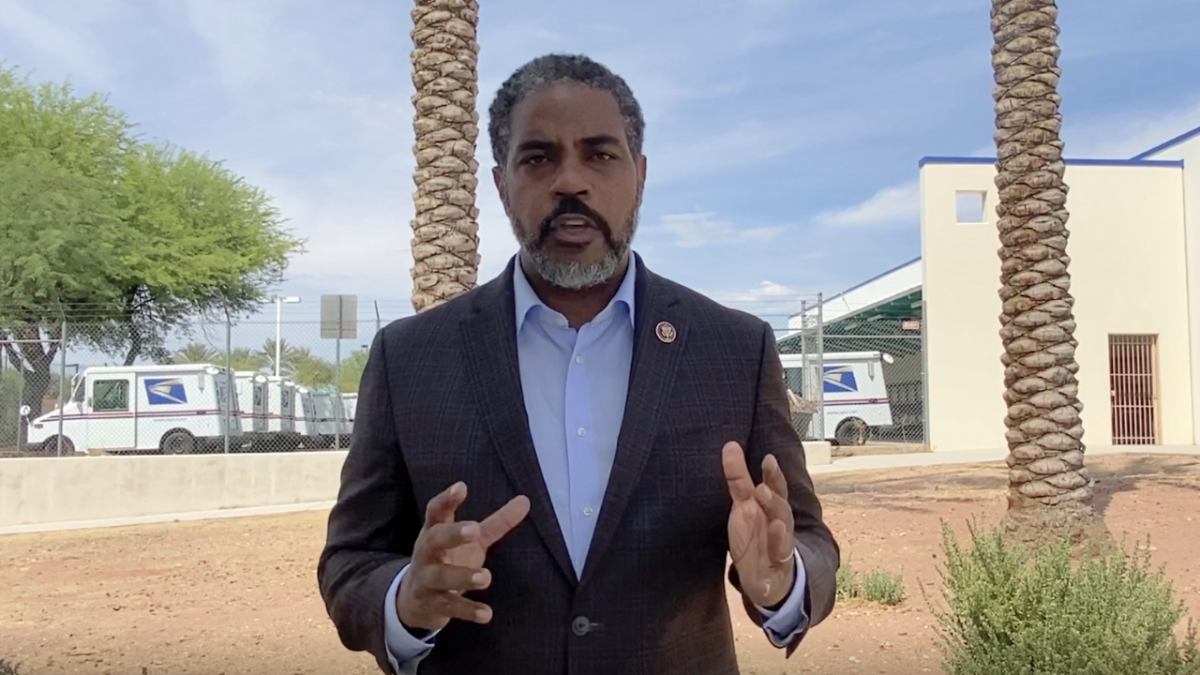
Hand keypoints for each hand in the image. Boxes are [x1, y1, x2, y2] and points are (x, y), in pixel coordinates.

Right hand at [397, 481, 530, 631]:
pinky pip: (450, 606)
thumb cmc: (448, 558)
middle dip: (452, 535)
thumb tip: (525, 501)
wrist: (415, 598)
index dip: (447, 499)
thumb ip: (496, 522)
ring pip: (441, 577)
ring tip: (486, 577)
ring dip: (462, 576)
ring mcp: (427, 579)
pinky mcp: (433, 603)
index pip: (437, 511)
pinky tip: (486, 614)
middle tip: (474, 530)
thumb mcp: (470, 539)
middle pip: (435, 540)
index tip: (461, 487)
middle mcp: (427, 552)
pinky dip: (468, 610)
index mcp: (435, 530)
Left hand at [723, 441, 795, 608]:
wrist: (765, 578)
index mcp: (769, 507)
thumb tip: (730, 445)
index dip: (772, 473)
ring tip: (764, 492)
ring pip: (782, 521)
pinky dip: (779, 540)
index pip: (773, 486)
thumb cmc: (755, 536)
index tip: (768, 457)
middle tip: (767, 468)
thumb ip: (738, 478)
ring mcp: (780, 540)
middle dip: (774, 484)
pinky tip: (776, 528)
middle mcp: (777, 520)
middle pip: (779, 500)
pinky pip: (781, 550)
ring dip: (775, 506)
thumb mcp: (743, 506)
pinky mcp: (780, 561)